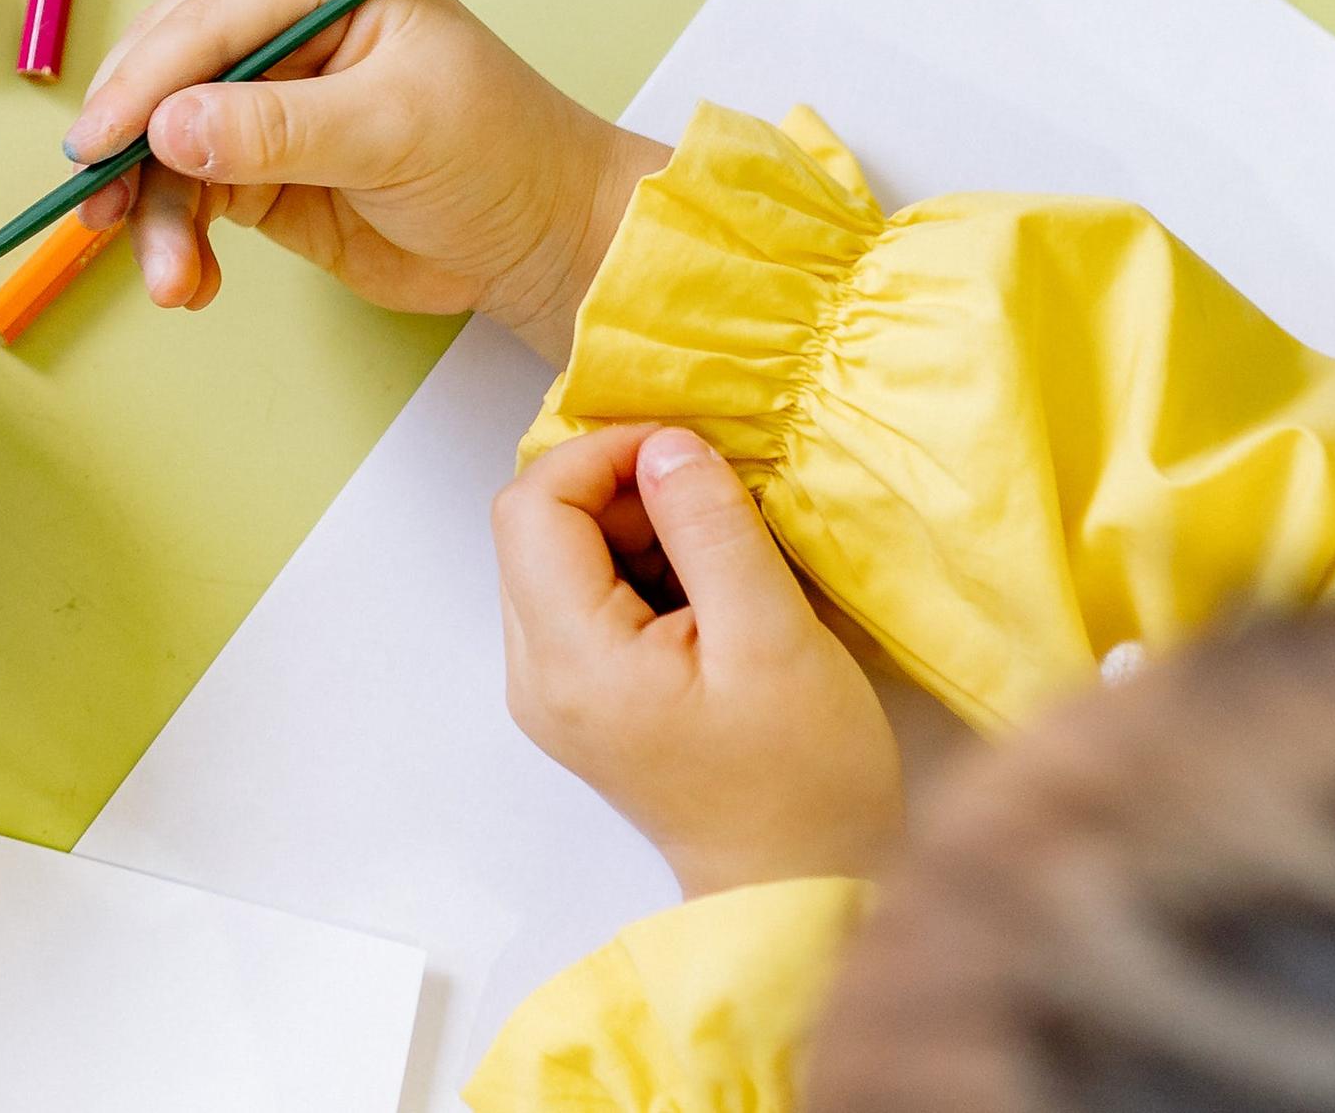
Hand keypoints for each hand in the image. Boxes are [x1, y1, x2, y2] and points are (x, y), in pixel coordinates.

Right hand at [63, 0, 662, 349]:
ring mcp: (272, 105)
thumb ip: (279, 129)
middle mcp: (289, 34)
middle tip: (101, 208)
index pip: (209, 19)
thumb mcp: (394, 130)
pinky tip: (191, 281)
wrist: (545, 245)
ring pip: (171, 147)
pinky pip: (193, 197)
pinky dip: (180, 240)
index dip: (145, 78)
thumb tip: (171, 129)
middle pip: (170, 75)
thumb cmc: (501, 158)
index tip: (99, 139)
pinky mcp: (266, 172)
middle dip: (132, 146)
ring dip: (157, 213)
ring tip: (171, 278)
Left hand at [498, 424, 902, 897]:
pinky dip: (639, 569)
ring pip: (561, 557)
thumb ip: (712, 531)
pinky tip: (709, 592)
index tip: (684, 451)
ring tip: (723, 553)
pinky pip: (585, 598)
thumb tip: (665, 446)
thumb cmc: (802, 778)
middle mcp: (535, 675)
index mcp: (569, 660)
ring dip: (634, 528)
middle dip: (620, 490)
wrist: (800, 888)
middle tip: (714, 503)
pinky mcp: (582, 697)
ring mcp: (552, 690)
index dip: (600, 453)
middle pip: (537, 528)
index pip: (532, 506)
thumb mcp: (773, 637)